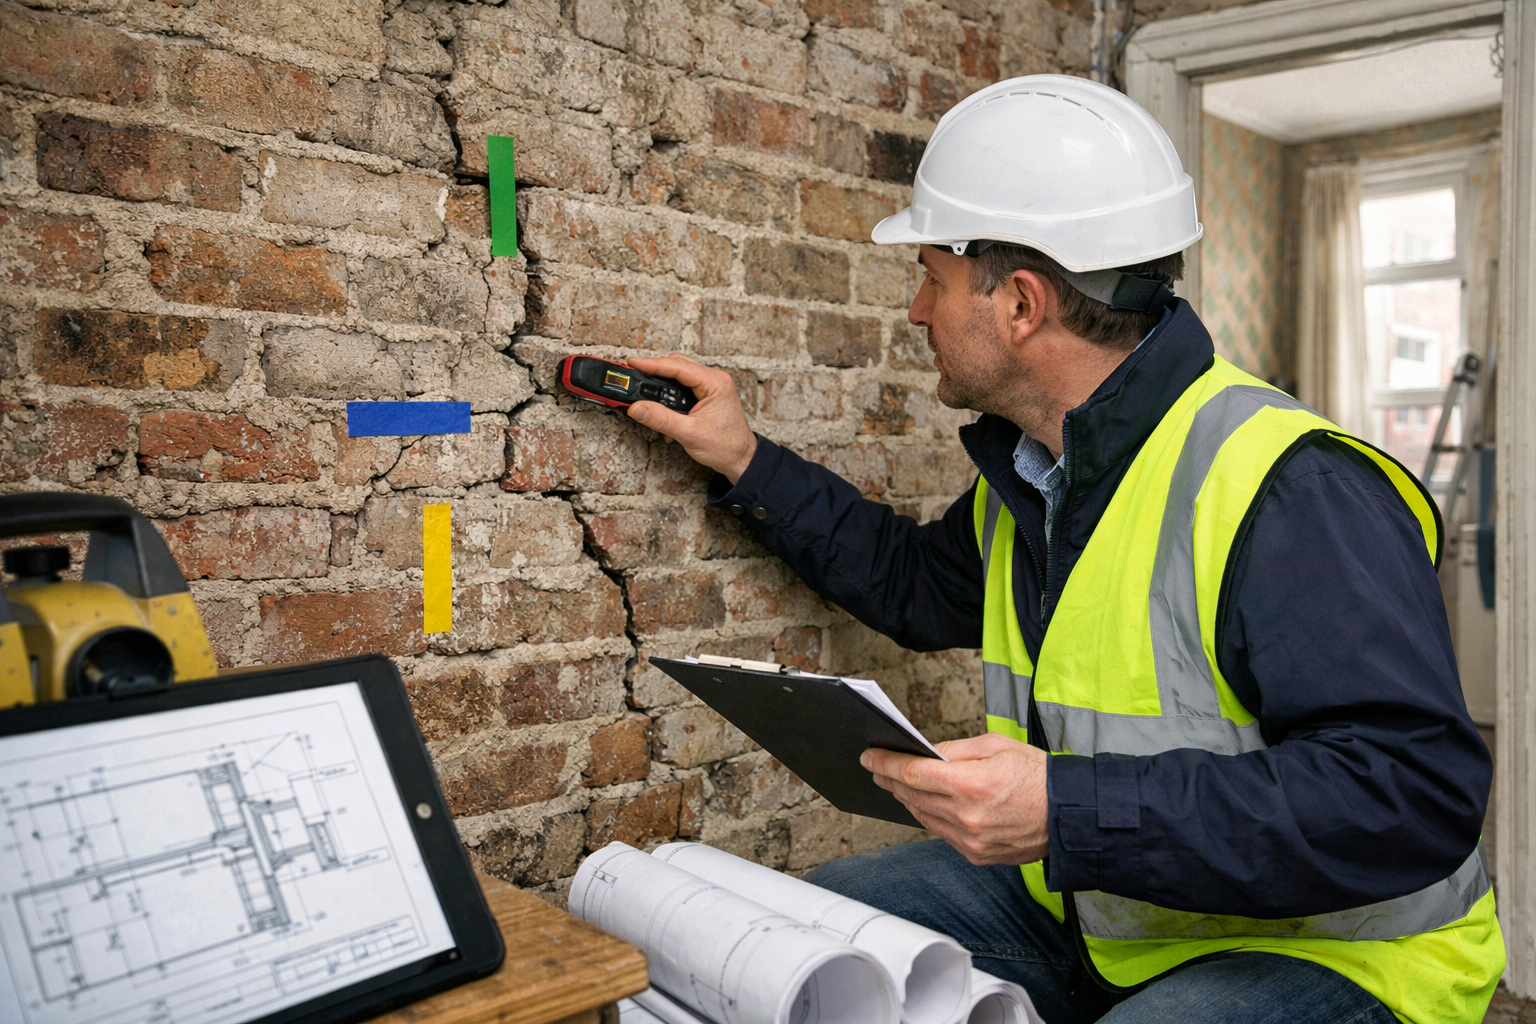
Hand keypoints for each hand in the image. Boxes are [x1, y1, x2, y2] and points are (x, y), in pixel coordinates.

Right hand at [624, 354, 757, 483]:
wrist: (740, 459)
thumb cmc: (725, 446)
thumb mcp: (689, 433)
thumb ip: (661, 419)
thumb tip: (637, 408)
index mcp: (715, 383)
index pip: (678, 367)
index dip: (653, 364)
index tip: (633, 363)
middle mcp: (715, 380)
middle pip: (678, 365)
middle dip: (655, 370)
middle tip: (634, 376)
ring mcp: (712, 386)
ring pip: (680, 375)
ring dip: (663, 384)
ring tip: (646, 393)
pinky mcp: (708, 395)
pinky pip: (685, 386)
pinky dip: (671, 394)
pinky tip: (663, 408)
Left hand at [863, 733, 1049, 864]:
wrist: (1068, 814)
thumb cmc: (1038, 775)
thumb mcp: (997, 745)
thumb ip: (955, 749)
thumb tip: (926, 753)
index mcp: (973, 784)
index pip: (914, 773)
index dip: (886, 764)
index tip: (870, 757)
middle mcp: (968, 816)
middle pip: (913, 796)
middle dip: (891, 780)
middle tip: (877, 769)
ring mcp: (971, 840)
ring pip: (923, 817)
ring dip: (907, 800)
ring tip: (897, 785)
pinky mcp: (977, 856)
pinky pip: (942, 834)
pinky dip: (931, 817)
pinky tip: (926, 804)